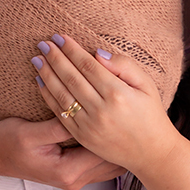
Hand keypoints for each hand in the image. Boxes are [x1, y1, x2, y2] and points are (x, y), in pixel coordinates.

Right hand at [0, 96, 122, 189]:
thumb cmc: (8, 142)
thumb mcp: (31, 133)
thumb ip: (57, 127)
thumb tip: (83, 113)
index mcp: (67, 173)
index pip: (103, 152)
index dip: (117, 132)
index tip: (129, 112)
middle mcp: (74, 179)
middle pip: (111, 161)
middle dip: (123, 140)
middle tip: (140, 116)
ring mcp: (74, 177)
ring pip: (107, 161)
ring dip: (118, 142)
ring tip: (134, 121)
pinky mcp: (72, 169)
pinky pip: (98, 159)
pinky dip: (107, 145)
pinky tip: (116, 128)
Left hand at [32, 35, 181, 178]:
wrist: (152, 152)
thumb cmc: (151, 114)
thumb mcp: (147, 84)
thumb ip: (124, 65)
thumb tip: (97, 53)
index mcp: (118, 94)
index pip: (87, 65)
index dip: (71, 49)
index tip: (59, 36)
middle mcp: (101, 110)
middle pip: (71, 78)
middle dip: (54, 58)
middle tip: (43, 43)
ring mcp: (90, 126)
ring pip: (62, 95)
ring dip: (47, 75)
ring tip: (37, 59)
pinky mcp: (83, 137)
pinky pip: (60, 113)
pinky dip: (48, 96)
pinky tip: (40, 82)